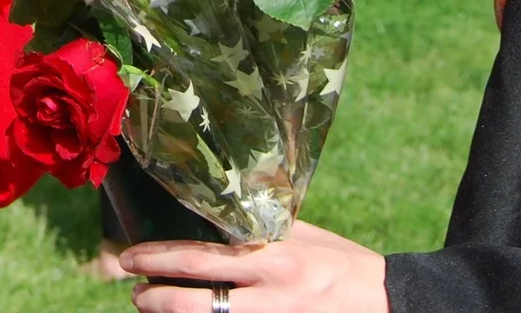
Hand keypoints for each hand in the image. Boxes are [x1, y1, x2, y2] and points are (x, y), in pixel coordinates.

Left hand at [123, 222, 386, 311]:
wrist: (389, 302)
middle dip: (156, 297)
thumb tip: (222, 216)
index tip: (131, 256)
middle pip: (197, 303)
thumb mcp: (306, 237)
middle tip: (134, 291)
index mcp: (275, 258)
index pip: (204, 259)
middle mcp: (272, 295)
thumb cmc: (343, 264)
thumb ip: (264, 230)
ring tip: (151, 307)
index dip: (161, 259)